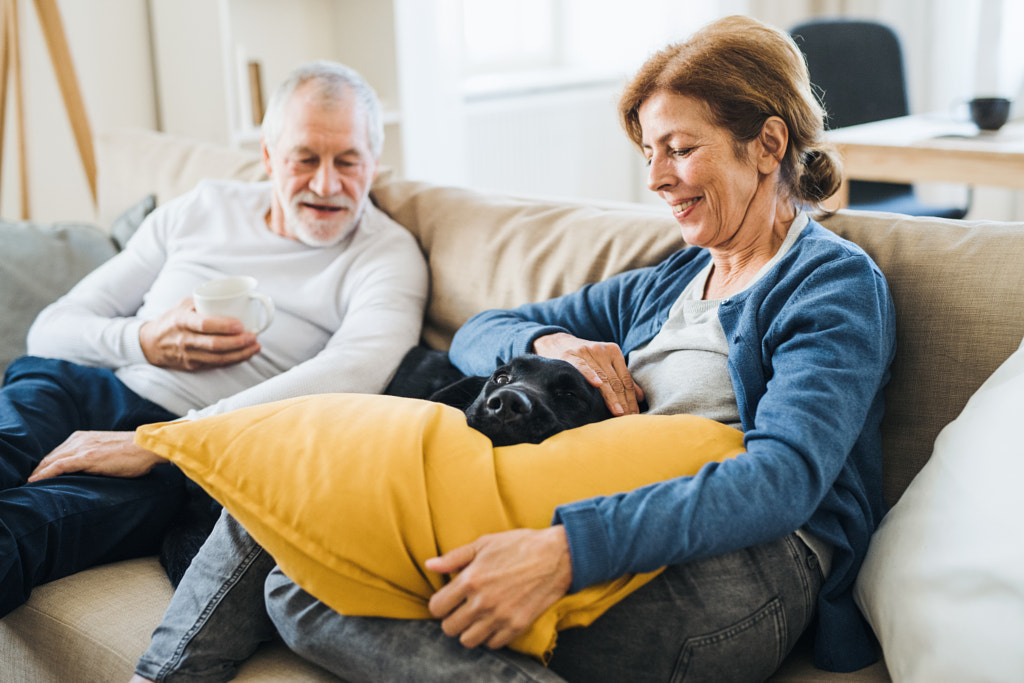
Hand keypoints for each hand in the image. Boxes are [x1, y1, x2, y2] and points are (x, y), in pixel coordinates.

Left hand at [28, 431, 166, 481]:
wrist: (148, 447)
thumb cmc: (135, 452)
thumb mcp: (109, 450)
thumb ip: (96, 455)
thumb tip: (90, 469)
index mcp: (85, 437)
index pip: (59, 452)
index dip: (47, 464)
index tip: (40, 475)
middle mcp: (81, 439)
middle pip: (51, 456)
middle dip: (40, 469)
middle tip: (31, 482)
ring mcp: (83, 447)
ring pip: (51, 460)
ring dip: (39, 472)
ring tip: (30, 483)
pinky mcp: (87, 457)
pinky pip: (59, 466)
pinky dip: (45, 473)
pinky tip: (35, 481)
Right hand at [140, 298, 260, 370]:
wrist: (151, 343)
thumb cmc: (172, 320)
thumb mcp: (183, 305)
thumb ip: (205, 302)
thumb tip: (233, 298)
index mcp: (182, 321)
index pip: (204, 324)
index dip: (224, 326)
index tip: (241, 325)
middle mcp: (184, 339)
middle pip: (215, 345)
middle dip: (238, 342)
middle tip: (254, 336)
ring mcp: (188, 355)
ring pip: (218, 358)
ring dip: (240, 354)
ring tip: (255, 347)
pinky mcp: (193, 366)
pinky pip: (217, 365)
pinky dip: (233, 361)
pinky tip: (245, 354)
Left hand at [424, 526, 572, 649]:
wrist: (557, 556)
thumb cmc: (519, 545)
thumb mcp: (484, 544)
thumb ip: (454, 558)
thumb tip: (429, 565)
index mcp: (470, 580)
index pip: (437, 608)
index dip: (439, 604)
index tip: (448, 600)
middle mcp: (482, 602)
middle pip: (449, 628)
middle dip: (452, 619)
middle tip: (461, 609)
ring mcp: (500, 617)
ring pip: (468, 641)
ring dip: (468, 631)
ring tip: (476, 618)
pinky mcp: (517, 626)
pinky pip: (492, 644)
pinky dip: (489, 636)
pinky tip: (493, 622)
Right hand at [532, 332, 643, 414]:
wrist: (555, 342)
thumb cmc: (583, 357)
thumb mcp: (604, 363)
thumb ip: (622, 378)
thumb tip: (641, 397)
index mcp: (614, 352)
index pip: (625, 379)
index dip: (631, 398)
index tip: (635, 414)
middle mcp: (602, 351)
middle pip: (616, 381)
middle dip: (624, 401)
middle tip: (629, 418)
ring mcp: (587, 352)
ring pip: (603, 378)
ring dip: (611, 397)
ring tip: (618, 412)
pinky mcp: (571, 355)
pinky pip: (583, 367)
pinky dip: (590, 375)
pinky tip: (597, 385)